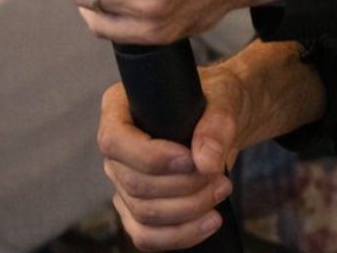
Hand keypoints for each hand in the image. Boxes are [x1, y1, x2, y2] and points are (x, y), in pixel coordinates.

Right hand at [95, 66, 242, 249]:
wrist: (221, 123)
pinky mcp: (137, 210)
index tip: (191, 161)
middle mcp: (116, 150)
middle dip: (183, 188)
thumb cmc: (215, 100)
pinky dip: (180, 235)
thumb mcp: (222, 100)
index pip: (114, 141)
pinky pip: (146, 236)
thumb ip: (216, 125)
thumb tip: (206, 162)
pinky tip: (208, 222)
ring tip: (221, 191)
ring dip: (188, 211)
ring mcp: (123, 182)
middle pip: (134, 184)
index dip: (150, 158)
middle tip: (220, 178)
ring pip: (143, 214)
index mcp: (120, 109)